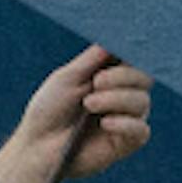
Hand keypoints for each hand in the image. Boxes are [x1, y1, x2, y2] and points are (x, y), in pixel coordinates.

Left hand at [0, 45, 151, 182]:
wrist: (37, 146)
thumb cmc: (48, 110)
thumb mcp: (67, 77)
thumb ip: (93, 59)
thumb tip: (116, 36)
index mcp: (110, 77)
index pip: (135, 60)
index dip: (132, 54)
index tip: (121, 51)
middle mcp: (122, 96)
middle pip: (144, 78)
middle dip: (122, 77)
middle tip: (96, 82)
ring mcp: (126, 119)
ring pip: (142, 102)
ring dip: (116, 99)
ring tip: (89, 104)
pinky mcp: (125, 143)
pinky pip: (141, 130)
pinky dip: (125, 123)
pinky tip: (105, 123)